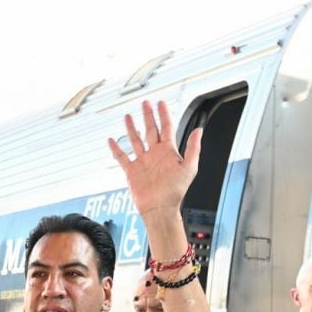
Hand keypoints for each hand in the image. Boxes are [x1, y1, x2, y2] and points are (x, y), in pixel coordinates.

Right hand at [107, 100, 202, 217]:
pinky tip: (112, 141)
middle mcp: (155, 154)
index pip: (166, 128)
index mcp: (168, 152)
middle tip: (145, 103)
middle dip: (148, 116)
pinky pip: (122, 157)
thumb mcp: (189, 168)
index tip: (161, 103)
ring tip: (128, 116)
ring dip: (132, 128)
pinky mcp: (132, 171)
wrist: (160, 208)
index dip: (164, 114)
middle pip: (151, 129)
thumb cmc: (176, 192)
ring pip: (136, 140)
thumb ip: (193, 148)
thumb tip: (199, 130)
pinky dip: (116, 149)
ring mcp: (143, 162)